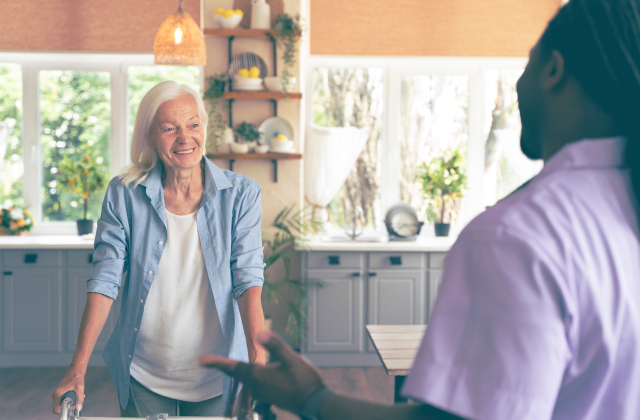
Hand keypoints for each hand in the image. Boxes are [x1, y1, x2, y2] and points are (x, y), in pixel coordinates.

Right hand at [51, 366, 85, 413]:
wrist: (75, 371)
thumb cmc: (77, 378)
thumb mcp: (80, 388)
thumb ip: (79, 399)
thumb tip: (79, 408)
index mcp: (58, 394)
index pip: (56, 409)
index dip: (63, 411)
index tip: (71, 409)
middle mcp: (55, 394)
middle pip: (60, 407)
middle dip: (69, 406)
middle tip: (77, 401)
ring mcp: (56, 394)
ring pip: (62, 403)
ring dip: (70, 402)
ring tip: (77, 396)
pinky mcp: (58, 393)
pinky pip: (63, 399)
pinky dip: (69, 398)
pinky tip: (75, 394)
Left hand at [200, 331, 324, 413]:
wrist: (315, 402)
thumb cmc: (304, 381)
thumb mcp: (292, 359)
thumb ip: (276, 345)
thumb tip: (259, 333)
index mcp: (259, 375)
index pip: (233, 368)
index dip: (216, 363)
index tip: (201, 361)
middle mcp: (258, 386)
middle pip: (236, 375)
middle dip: (224, 367)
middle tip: (207, 362)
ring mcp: (264, 394)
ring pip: (245, 382)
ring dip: (236, 374)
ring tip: (228, 367)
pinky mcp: (271, 397)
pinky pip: (254, 387)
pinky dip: (249, 380)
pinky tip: (255, 377)